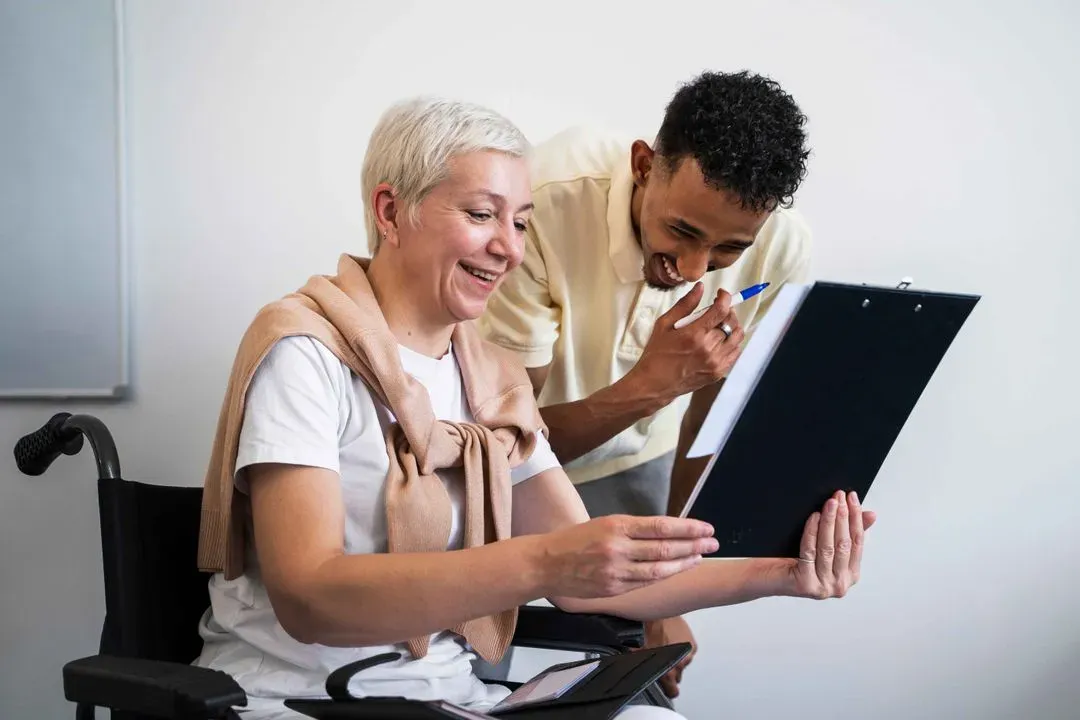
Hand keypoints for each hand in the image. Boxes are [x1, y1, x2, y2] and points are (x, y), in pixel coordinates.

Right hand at [540, 515, 717, 598]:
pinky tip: (678, 569)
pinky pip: (646, 582)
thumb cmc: (574, 540)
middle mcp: (618, 548)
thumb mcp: (603, 524)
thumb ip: (632, 530)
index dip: (687, 528)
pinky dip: (665, 575)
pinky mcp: (614, 589)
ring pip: (660, 568)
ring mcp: (616, 571)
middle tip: (713, 542)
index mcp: (615, 525)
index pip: (660, 526)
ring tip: (701, 557)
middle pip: (665, 548)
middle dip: (694, 545)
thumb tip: (666, 532)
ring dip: (684, 563)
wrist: (545, 563)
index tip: (706, 527)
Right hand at [631, 283, 745, 400]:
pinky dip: (733, 342)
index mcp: (694, 335)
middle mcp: (708, 349)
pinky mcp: (718, 372)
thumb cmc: (656, 354)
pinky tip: (722, 339)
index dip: (725, 298)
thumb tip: (700, 287)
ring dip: (732, 326)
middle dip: (727, 311)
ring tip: (721, 323)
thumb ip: (685, 305)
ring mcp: (715, 362)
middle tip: (718, 309)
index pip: (721, 310)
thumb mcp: (664, 325)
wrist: (654, 384)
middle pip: (731, 322)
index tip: (721, 294)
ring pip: (737, 337)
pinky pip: (735, 353)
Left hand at [644, 616, 696, 697]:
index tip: (665, 687)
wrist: (655, 612)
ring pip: (682, 663)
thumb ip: (641, 667)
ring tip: (665, 646)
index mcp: (668, 672)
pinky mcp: (692, 644)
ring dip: (675, 658)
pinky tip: (671, 639)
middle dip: (670, 671)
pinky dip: (681, 647)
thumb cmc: (646, 630)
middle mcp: (680, 665)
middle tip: (661, 660)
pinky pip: (687, 651)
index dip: (667, 690)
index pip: (672, 691)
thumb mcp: (637, 652)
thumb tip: (634, 672)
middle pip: (677, 677)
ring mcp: (688, 654)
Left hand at [789, 490, 876, 599]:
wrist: (769, 576)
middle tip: (839, 496)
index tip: (852, 497)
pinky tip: (814, 517)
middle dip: (843, 516)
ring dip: (830, 522)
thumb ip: (848, 532)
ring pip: (828, 548)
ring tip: (829, 503)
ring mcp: (824, 588)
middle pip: (844, 544)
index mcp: (851, 575)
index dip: (856, 517)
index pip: (858, 542)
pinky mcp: (806, 584)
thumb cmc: (797, 559)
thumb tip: (871, 514)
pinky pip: (810, 552)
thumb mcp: (826, 544)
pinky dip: (812, 532)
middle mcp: (840, 585)